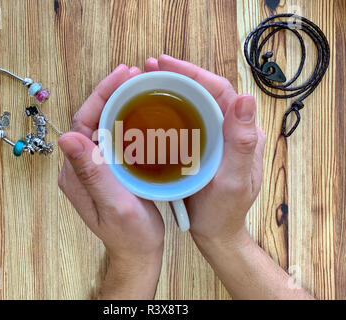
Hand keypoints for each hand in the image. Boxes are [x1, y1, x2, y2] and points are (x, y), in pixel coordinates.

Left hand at [58, 65, 164, 298]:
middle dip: (110, 94)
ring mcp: (94, 168)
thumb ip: (92, 173)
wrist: (138, 252)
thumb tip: (67, 137)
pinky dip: (127, 120)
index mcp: (76, 174)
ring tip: (138, 85)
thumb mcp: (115, 205)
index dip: (100, 96)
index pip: (82, 123)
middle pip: (91, 120)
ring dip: (119, 103)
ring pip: (103, 127)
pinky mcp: (108, 170)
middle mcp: (81, 167)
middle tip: (133, 74)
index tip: (121, 76)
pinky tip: (142, 111)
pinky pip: (114, 138)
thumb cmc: (130, 234)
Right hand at [145, 55, 265, 247]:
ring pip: (195, 103)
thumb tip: (245, 98)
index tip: (165, 64)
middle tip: (149, 67)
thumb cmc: (225, 211)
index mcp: (242, 132)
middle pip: (205, 92)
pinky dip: (170, 108)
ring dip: (172, 88)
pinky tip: (152, 106)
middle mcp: (230, 129)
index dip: (194, 73)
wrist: (216, 232)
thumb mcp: (233, 180)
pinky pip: (187, 119)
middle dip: (178, 75)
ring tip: (146, 79)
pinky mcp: (202, 146)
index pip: (220, 90)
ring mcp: (215, 137)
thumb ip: (241, 142)